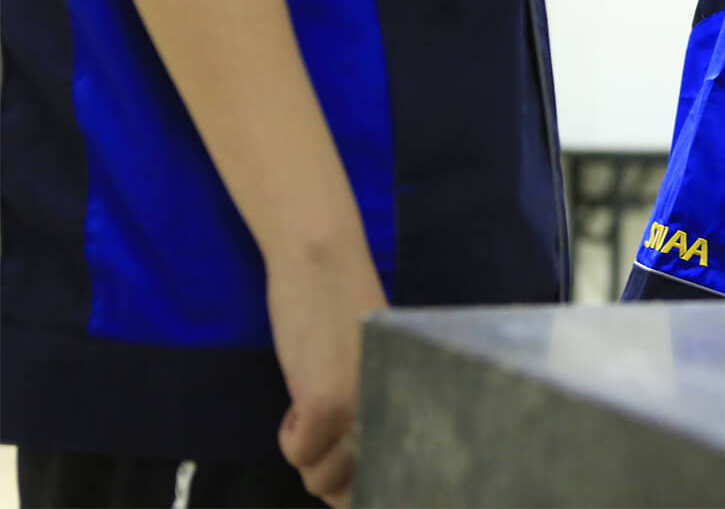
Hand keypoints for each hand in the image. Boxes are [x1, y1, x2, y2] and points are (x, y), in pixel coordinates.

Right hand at [267, 239, 388, 507]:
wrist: (324, 261)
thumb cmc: (344, 308)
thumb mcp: (373, 365)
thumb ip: (376, 405)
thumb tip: (361, 463)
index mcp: (412, 400)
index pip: (396, 470)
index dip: (363, 482)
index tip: (347, 470)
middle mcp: (395, 410)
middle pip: (357, 486)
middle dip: (329, 473)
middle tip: (318, 429)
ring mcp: (362, 410)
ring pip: (324, 479)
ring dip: (307, 456)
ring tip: (309, 409)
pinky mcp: (326, 403)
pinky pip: (297, 454)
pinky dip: (289, 436)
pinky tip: (297, 399)